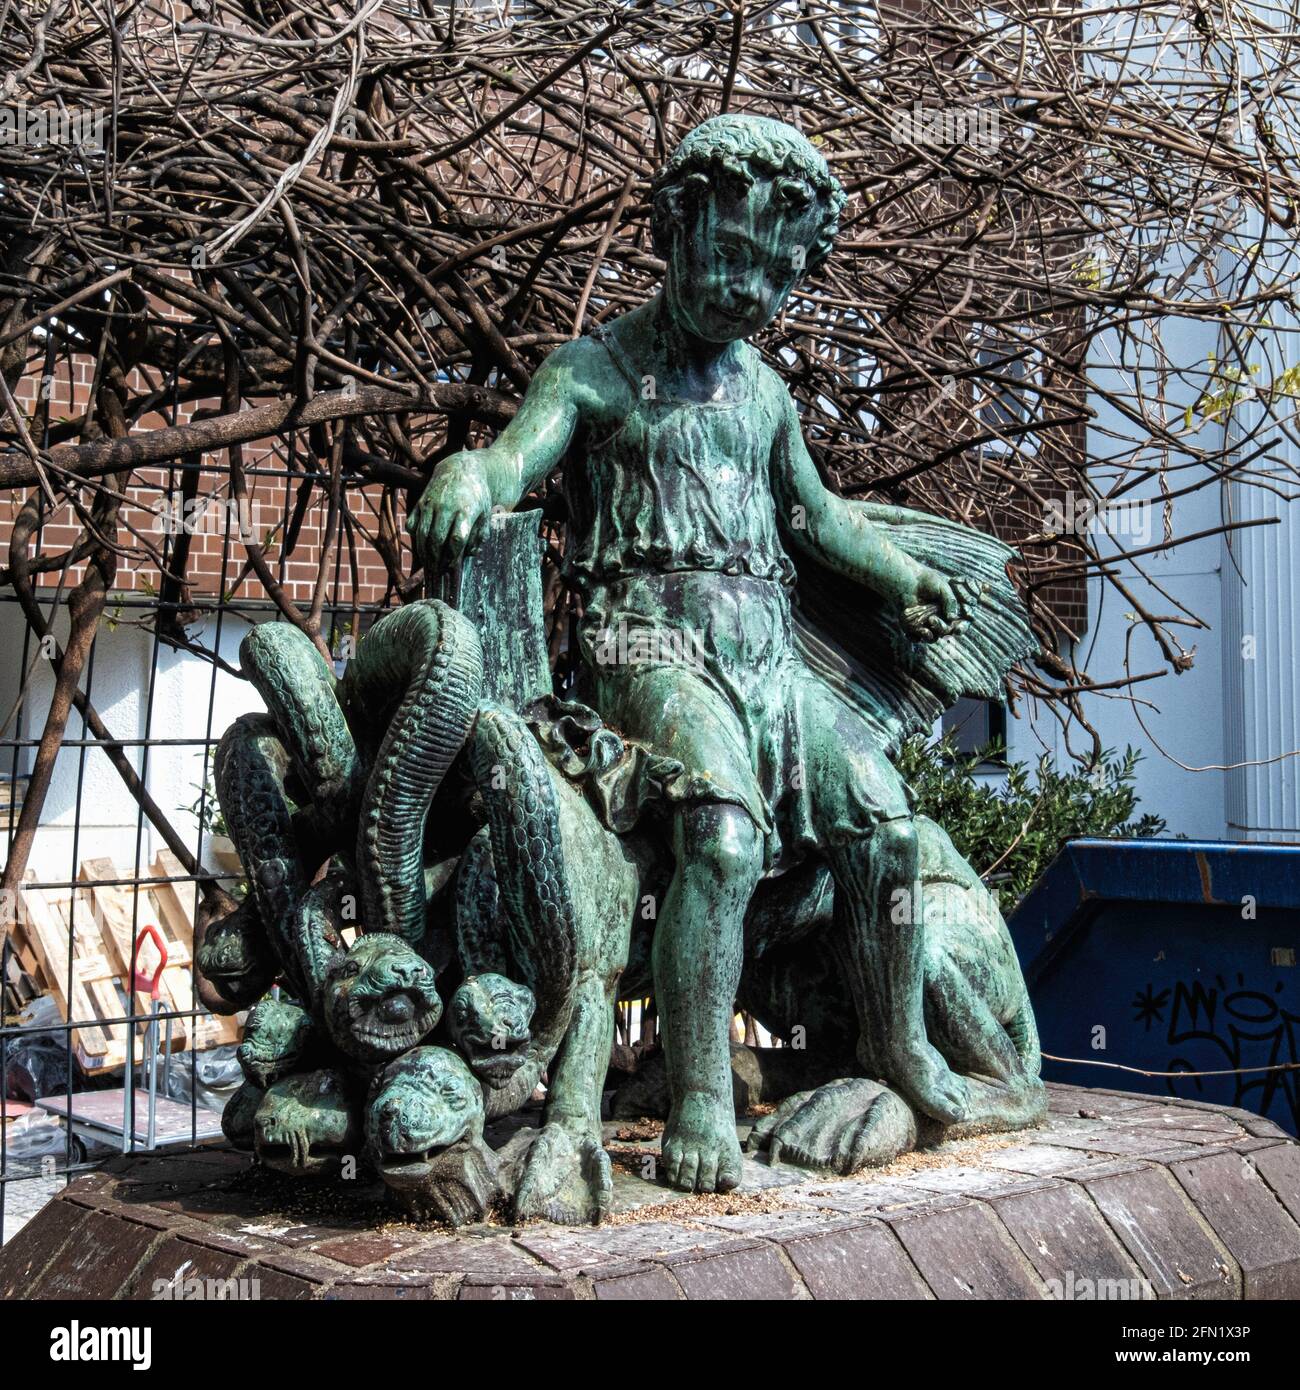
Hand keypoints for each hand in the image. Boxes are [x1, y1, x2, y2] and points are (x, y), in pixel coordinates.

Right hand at [405, 452, 492, 575]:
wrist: (461, 469)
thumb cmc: (477, 496)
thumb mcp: (486, 514)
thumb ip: (480, 535)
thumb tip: (470, 554)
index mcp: (466, 510)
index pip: (456, 538)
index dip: (453, 555)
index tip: (452, 566)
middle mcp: (446, 506)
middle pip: (436, 538)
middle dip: (436, 558)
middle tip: (438, 571)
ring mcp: (431, 503)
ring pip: (422, 533)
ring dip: (424, 552)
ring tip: (428, 563)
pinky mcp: (421, 502)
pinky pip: (413, 523)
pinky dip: (415, 536)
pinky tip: (422, 544)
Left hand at [901, 567, 962, 642]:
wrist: (907, 581)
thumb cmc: (927, 581)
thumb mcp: (943, 587)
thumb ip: (950, 601)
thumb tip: (952, 618)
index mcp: (952, 610)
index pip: (962, 623)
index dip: (962, 627)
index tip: (959, 627)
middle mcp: (942, 620)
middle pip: (949, 632)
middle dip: (946, 629)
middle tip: (939, 621)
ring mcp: (928, 625)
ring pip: (935, 637)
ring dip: (934, 631)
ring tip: (930, 619)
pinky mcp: (914, 628)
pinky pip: (918, 638)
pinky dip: (919, 636)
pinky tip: (921, 629)